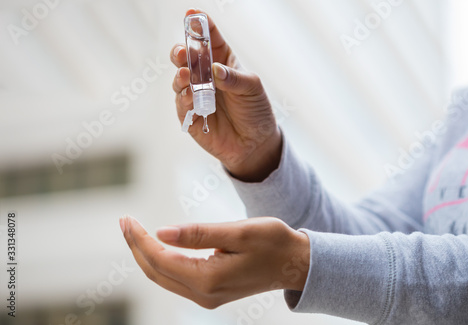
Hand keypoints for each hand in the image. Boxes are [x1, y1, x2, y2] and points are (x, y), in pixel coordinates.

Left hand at [120, 216, 309, 308]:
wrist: (295, 263)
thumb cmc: (273, 242)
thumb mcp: (239, 232)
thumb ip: (199, 234)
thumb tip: (161, 232)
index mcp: (208, 279)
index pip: (160, 259)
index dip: (139, 239)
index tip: (126, 219)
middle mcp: (203, 294)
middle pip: (155, 272)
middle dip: (136, 246)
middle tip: (124, 221)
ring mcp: (207, 297)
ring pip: (163, 277)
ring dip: (145, 254)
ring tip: (134, 231)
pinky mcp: (211, 292)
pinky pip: (176, 279)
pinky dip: (161, 262)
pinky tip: (156, 246)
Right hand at [171, 9, 281, 181]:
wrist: (255, 144)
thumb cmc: (255, 111)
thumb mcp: (252, 88)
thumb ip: (233, 78)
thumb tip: (215, 69)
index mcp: (222, 62)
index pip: (209, 39)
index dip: (200, 25)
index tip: (192, 14)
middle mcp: (205, 76)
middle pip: (186, 58)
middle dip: (181, 51)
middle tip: (182, 52)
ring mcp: (195, 95)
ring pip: (179, 80)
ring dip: (181, 76)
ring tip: (186, 74)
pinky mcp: (190, 116)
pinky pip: (182, 105)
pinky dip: (184, 99)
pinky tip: (190, 96)